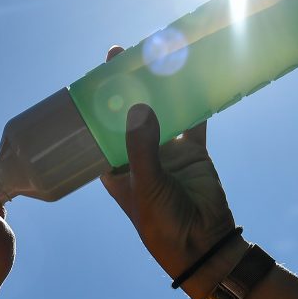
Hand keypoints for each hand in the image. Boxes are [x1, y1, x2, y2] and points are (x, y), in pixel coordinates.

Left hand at [99, 46, 237, 291]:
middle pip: (128, 113)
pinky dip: (193, 100)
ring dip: (158, 88)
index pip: (98, 129)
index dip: (96, 104)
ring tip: (155, 56)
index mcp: (113, 167)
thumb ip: (142, 149)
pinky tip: (193, 75)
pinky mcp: (192, 151)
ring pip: (160, 111)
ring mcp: (165, 150)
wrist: (204, 245)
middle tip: (122, 53)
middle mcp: (136, 155)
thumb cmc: (162, 224)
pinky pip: (192, 119)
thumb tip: (138, 109)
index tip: (93, 75)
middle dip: (126, 87)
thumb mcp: (145, 187)